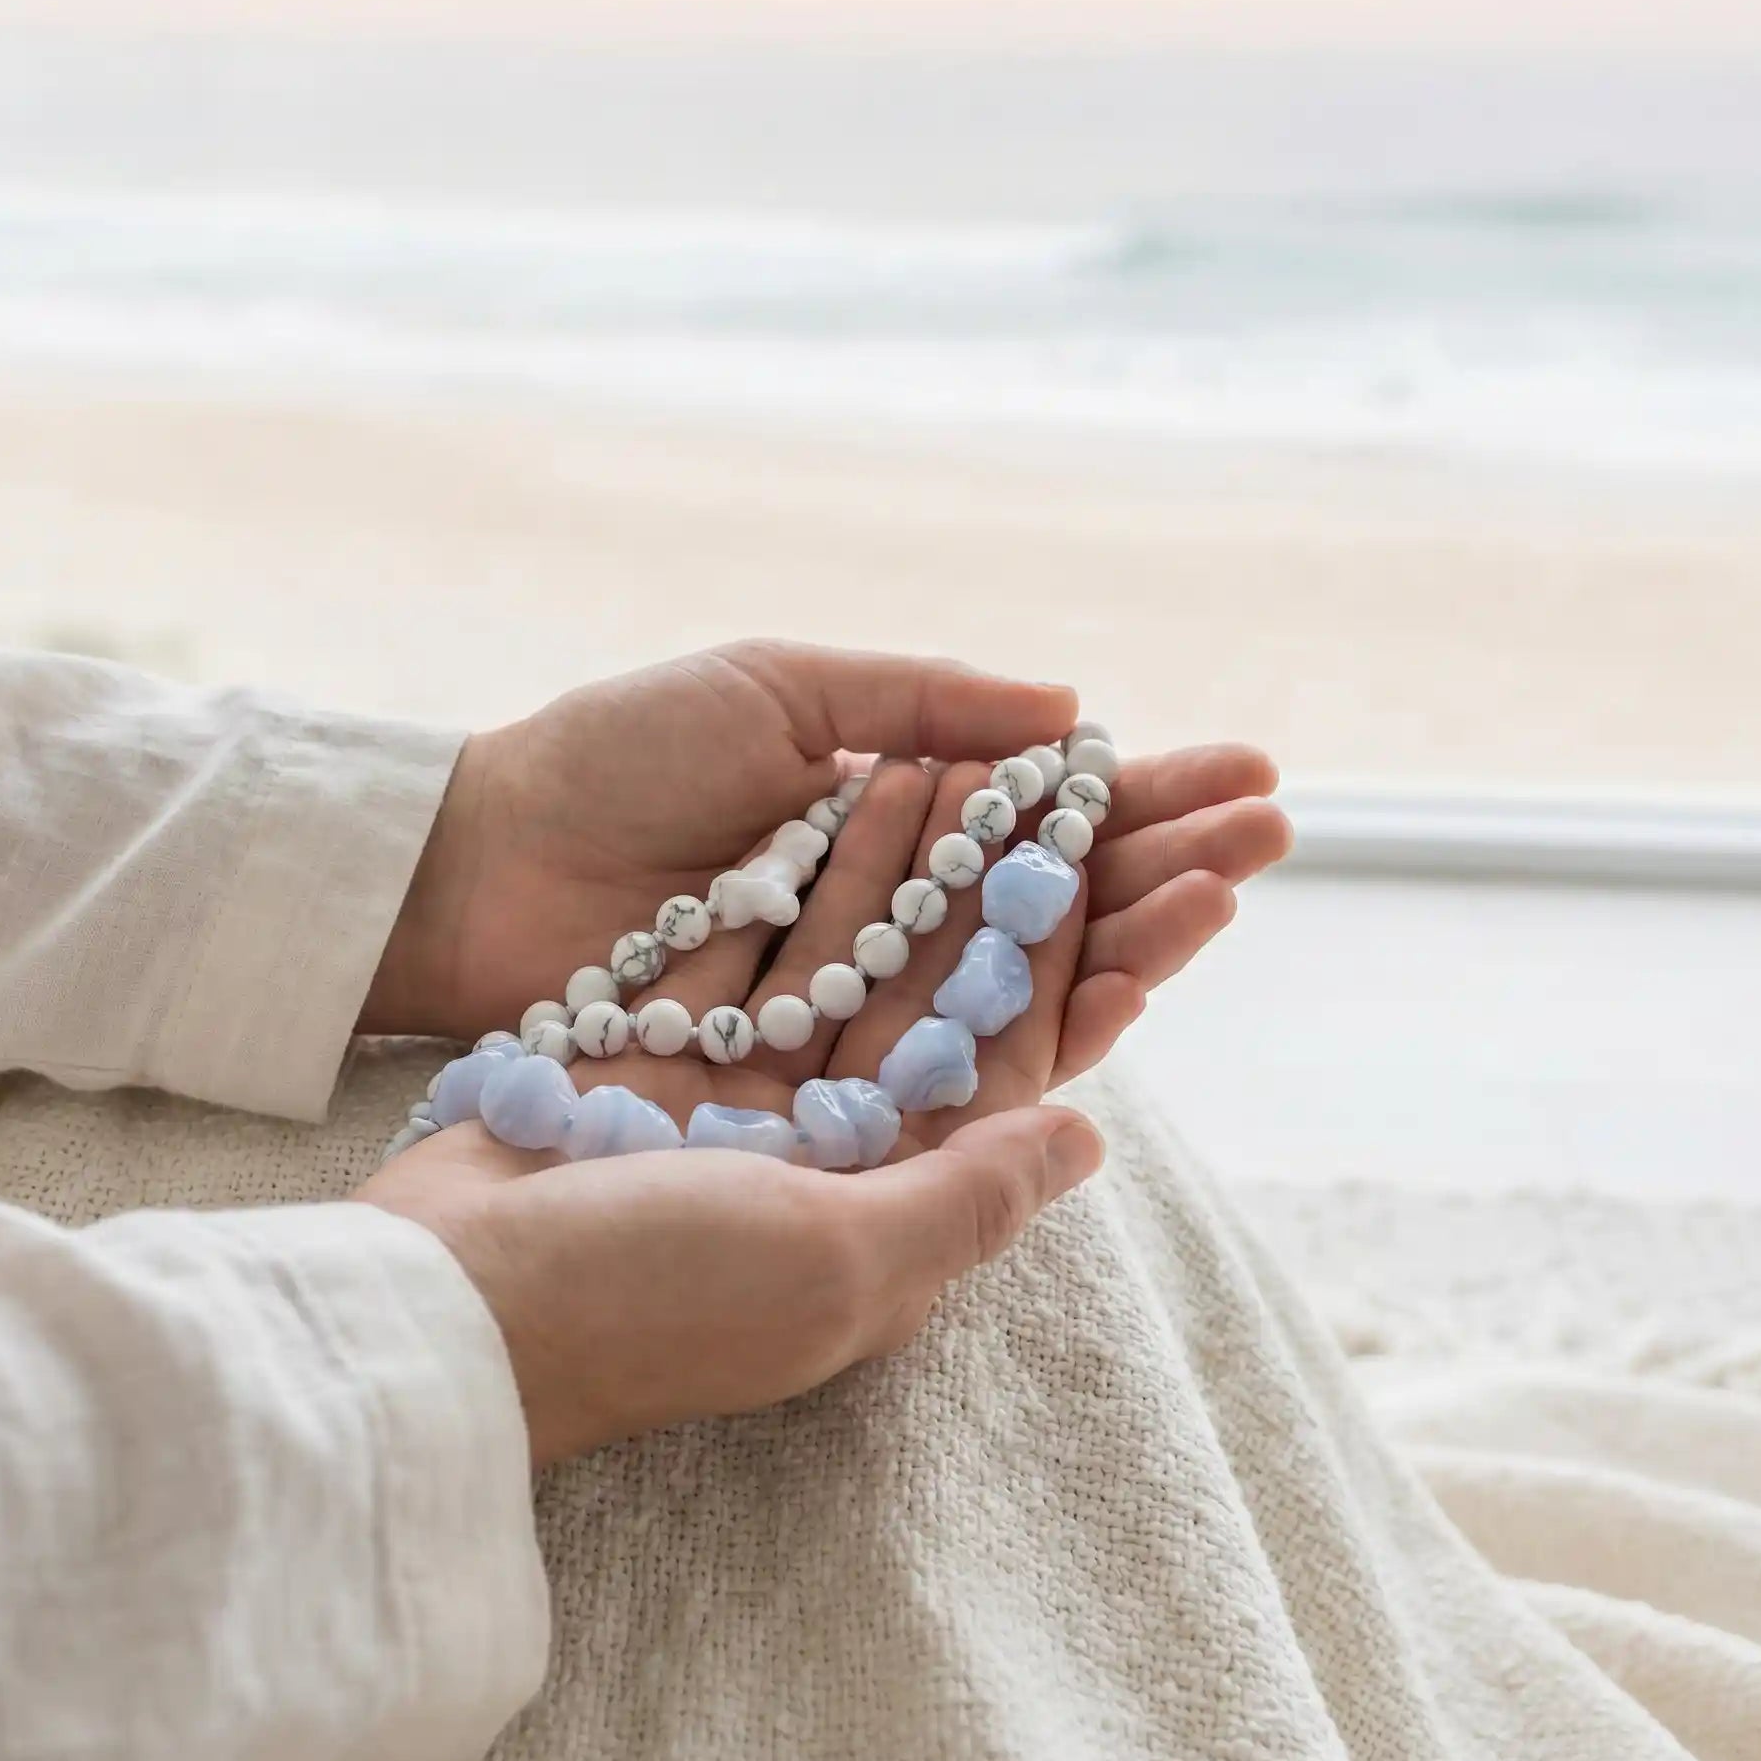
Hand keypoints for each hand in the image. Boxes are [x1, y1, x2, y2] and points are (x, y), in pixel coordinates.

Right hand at [357, 745, 1289, 1463]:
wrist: (444, 1300)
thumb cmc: (650, 1294)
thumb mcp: (834, 1262)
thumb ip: (967, 1197)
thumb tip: (1087, 1136)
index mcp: (882, 1218)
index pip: (998, 1073)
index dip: (1058, 963)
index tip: (1098, 859)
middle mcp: (821, 1159)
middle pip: (928, 1007)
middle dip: (985, 899)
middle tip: (1035, 788)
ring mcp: (734, 1107)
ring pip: (836, 965)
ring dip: (888, 871)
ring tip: (937, 765)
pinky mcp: (655, 1062)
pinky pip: (742, 954)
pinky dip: (784, 882)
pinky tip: (825, 795)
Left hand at [360, 639, 1287, 1085]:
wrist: (487, 865)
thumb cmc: (617, 759)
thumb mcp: (776, 687)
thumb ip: (918, 699)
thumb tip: (1070, 710)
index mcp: (887, 812)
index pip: (1044, 814)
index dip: (1142, 797)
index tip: (1245, 773)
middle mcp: (893, 912)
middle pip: (1059, 898)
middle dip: (1167, 862)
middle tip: (1274, 832)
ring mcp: (868, 996)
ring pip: (1029, 976)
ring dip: (1134, 935)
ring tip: (1231, 891)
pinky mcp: (829, 1073)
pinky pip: (957, 1052)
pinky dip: (1045, 1021)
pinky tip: (1132, 984)